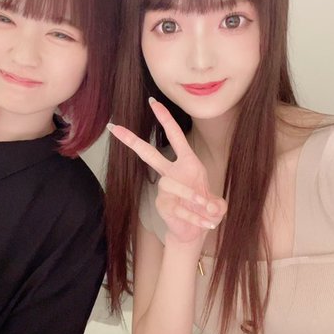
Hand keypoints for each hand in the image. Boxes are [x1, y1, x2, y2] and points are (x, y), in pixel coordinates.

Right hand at [108, 98, 226, 243]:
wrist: (195, 231)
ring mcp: (164, 189)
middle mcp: (171, 173)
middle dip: (132, 140)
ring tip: (208, 209)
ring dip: (193, 197)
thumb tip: (211, 208)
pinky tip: (206, 223)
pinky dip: (195, 217)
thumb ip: (217, 205)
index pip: (175, 135)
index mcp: (187, 163)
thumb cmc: (205, 211)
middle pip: (149, 154)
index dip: (165, 118)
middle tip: (115, 127)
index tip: (153, 101)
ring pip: (173, 186)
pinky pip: (178, 207)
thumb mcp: (217, 205)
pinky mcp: (162, 205)